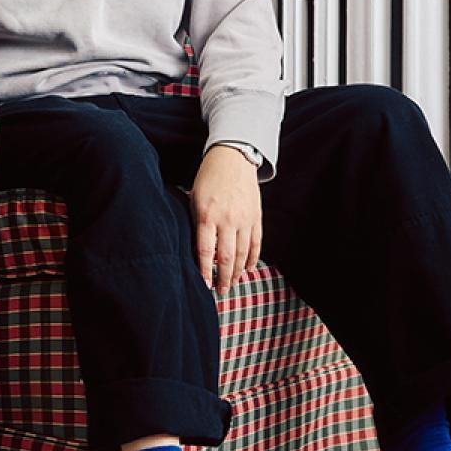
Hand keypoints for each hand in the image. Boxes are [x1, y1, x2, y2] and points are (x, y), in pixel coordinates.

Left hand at [190, 144, 262, 293]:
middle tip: (221, 291)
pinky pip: (256, 243)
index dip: (205, 271)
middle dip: (224, 277)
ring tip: (233, 283)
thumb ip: (196, 223)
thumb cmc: (208, 178)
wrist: (233, 158)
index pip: (206, 251)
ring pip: (243, 253)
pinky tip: (248, 269)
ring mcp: (244, 219)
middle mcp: (227, 219)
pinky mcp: (256, 217)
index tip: (204, 285)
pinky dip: (253, 258)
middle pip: (227, 257)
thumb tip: (196, 250)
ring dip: (238, 272)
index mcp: (207, 215)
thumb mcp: (194, 199)